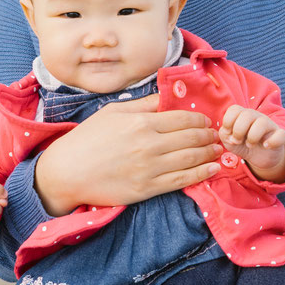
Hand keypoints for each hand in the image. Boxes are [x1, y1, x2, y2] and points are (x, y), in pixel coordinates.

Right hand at [34, 94, 222, 215]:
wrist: (66, 173)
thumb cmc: (88, 139)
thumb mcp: (113, 112)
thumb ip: (143, 104)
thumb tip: (166, 96)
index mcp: (141, 122)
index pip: (182, 118)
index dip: (200, 119)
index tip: (206, 120)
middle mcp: (148, 144)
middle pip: (191, 137)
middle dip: (208, 135)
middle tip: (217, 135)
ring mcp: (149, 168)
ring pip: (190, 158)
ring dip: (209, 153)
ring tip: (217, 150)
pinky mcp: (146, 189)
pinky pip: (181, 181)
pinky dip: (201, 174)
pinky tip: (211, 169)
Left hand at [219, 104, 284, 182]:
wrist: (260, 157)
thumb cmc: (242, 144)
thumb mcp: (229, 141)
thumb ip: (224, 134)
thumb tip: (229, 133)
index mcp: (242, 115)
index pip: (234, 109)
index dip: (228, 121)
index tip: (228, 134)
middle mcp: (256, 117)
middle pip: (247, 114)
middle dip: (238, 130)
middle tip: (238, 141)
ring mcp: (269, 125)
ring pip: (262, 122)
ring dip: (252, 137)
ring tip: (250, 145)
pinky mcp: (280, 135)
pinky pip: (281, 134)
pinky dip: (272, 142)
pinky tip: (266, 146)